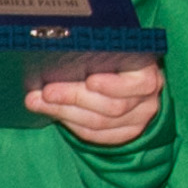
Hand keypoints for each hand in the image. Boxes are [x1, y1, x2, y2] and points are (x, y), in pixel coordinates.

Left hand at [26, 56, 163, 145]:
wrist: (132, 80)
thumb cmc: (117, 60)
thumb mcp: (114, 52)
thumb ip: (97, 53)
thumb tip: (59, 53)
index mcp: (147, 73)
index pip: (135, 84)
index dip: (112, 85)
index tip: (89, 80)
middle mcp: (147, 99)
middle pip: (111, 106)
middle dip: (74, 98)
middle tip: (46, 92)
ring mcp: (138, 120)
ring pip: (99, 123)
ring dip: (65, 113)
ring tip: (39, 102)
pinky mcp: (126, 133)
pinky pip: (96, 135)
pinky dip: (72, 125)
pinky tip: (55, 114)